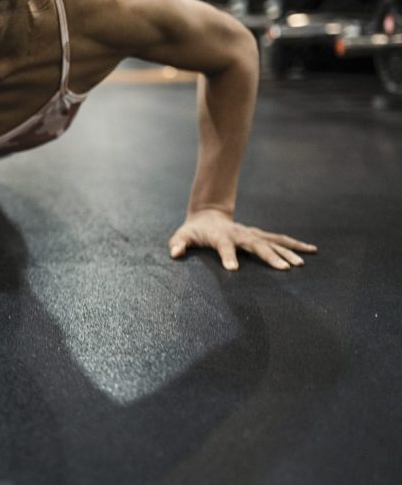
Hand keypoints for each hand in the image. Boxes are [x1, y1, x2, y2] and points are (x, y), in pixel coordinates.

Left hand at [169, 208, 317, 271]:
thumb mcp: (182, 236)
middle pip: (256, 245)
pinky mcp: (260, 235)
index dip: (228, 256)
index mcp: (221, 236)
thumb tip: (174, 252)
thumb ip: (178, 243)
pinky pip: (280, 240)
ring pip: (272, 242)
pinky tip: (311, 250)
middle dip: (270, 256)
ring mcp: (252, 234)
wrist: (208, 215)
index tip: (233, 269)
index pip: (224, 246)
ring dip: (288, 251)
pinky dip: (295, 245)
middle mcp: (240, 234)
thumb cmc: (194, 231)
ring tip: (302, 263)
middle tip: (284, 269)